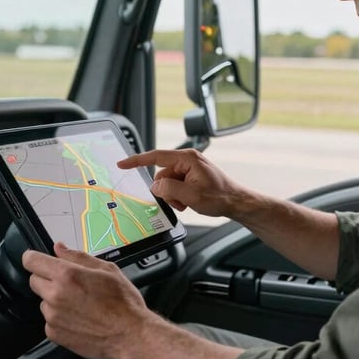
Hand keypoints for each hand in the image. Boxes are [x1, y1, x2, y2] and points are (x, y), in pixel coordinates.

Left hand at [22, 241, 159, 358]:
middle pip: (34, 280)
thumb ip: (78, 256)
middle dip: (48, 278)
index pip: (32, 261)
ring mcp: (53, 317)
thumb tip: (59, 248)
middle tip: (70, 283)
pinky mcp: (54, 334)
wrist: (129, 334)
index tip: (36, 259)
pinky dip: (59, 317)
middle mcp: (55, 295)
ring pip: (43, 301)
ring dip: (54, 299)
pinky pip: (49, 320)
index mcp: (67, 275)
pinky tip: (79, 317)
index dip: (33, 257)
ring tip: (79, 303)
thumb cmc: (123, 302)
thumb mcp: (106, 269)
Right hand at [117, 148, 247, 217]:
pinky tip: (190, 201)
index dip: (137, 161)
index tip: (122, 164)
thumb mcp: (190, 195)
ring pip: (167, 182)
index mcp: (187, 158)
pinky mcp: (192, 176)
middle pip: (161, 174)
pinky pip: (175, 186)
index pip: (156, 157)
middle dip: (166, 190)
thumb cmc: (219, 196)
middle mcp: (187, 160)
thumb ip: (169, 189)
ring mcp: (190, 168)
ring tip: (188, 202)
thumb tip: (155, 186)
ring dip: (173, 195)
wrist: (236, 202)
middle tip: (181, 201)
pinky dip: (179, 196)